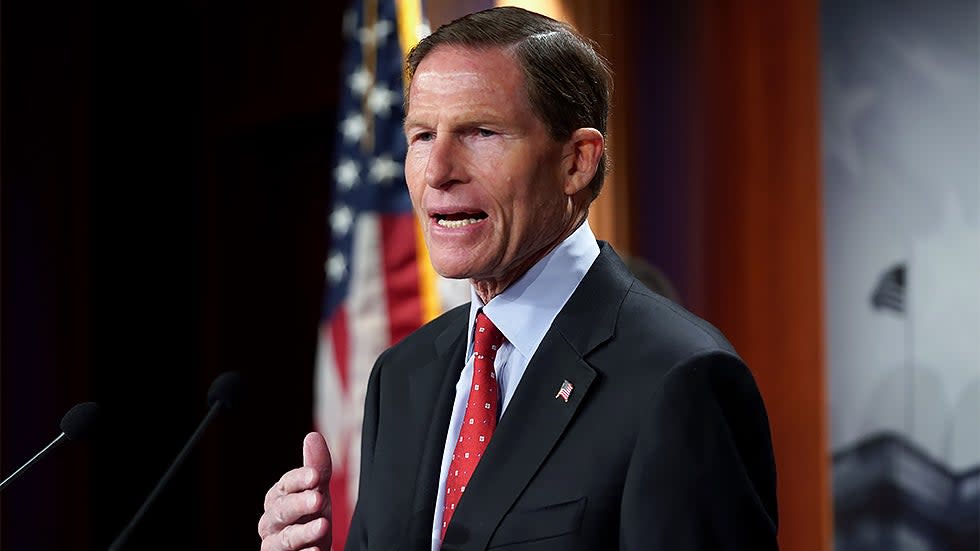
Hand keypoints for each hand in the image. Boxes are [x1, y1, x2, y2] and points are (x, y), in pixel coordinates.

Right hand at [258, 432, 332, 550]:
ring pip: (283, 539)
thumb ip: (317, 468)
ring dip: (303, 532)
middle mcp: (271, 522)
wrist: (315, 548)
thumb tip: (312, 436)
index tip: (315, 475)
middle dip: (299, 504)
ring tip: (323, 526)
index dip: (299, 479)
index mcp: (278, 499)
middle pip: (281, 511)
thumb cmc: (312, 516)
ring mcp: (275, 545)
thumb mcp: (318, 491)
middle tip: (319, 498)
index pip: (285, 486)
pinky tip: (315, 550)